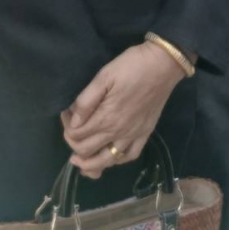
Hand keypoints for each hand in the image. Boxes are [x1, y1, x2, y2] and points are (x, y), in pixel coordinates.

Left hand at [61, 42, 185, 179]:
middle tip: (70, 131)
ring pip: (107, 161)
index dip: (66, 127)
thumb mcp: (103, 76)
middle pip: (87, 151)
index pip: (77, 134)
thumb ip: (86, 101)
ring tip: (80, 162)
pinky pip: (130, 156)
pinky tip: (110, 157)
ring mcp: (133, 135)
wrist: (163, 65)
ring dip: (90, 164)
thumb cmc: (130, 66)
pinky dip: (117, 161)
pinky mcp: (145, 133)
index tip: (65, 113)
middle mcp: (118, 132)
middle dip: (73, 145)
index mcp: (105, 118)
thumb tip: (73, 120)